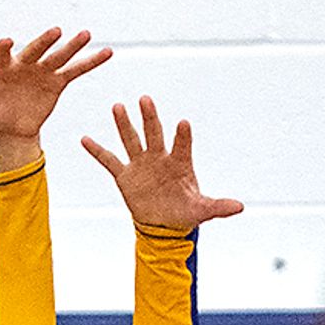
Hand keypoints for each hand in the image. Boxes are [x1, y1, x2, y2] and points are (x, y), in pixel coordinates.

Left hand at [0, 26, 113, 168]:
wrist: (10, 127)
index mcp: (2, 67)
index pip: (2, 53)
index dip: (3, 48)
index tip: (7, 42)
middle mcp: (24, 64)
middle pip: (35, 50)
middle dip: (45, 42)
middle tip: (55, 32)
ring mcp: (42, 71)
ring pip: (58, 57)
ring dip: (72, 47)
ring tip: (86, 34)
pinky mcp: (56, 83)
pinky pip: (75, 71)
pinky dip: (91, 62)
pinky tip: (107, 52)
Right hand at [81, 97, 243, 232]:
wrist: (163, 224)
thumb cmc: (185, 212)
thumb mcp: (203, 210)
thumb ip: (219, 206)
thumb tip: (240, 207)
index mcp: (180, 163)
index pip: (183, 145)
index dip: (183, 136)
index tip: (183, 123)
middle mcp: (159, 158)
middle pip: (154, 133)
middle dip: (150, 118)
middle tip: (145, 100)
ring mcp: (141, 164)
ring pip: (132, 140)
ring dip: (124, 124)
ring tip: (117, 106)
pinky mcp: (125, 176)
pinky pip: (109, 161)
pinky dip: (97, 151)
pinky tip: (84, 139)